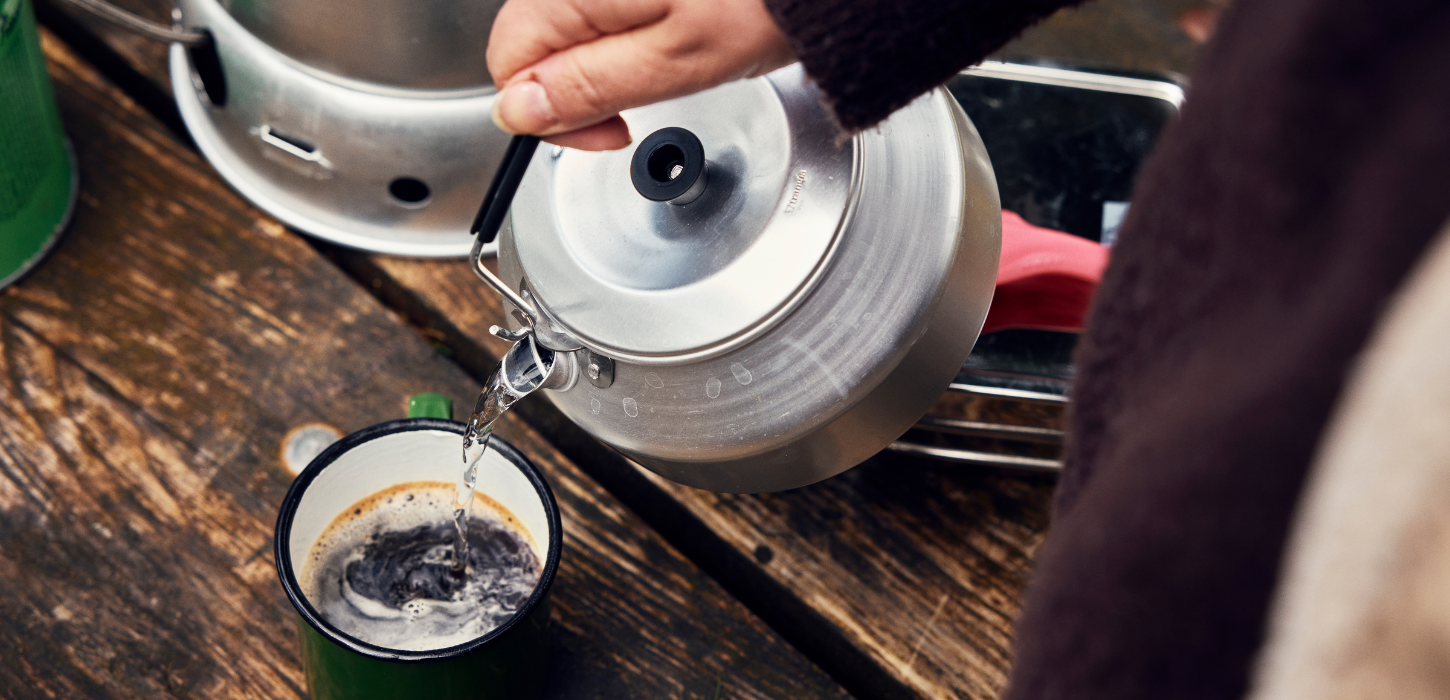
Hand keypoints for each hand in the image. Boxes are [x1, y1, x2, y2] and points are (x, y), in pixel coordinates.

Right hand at [487, 0, 795, 150]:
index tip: (609, 133)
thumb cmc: (765, 2)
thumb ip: (588, 87)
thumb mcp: (676, 61)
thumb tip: (518, 113)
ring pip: (573, 26)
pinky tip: (675, 33)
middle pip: (537, 41)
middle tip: (639, 109)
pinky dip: (629, 30)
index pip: (509, 61)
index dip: (551, 113)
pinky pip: (608, 6)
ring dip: (604, 59)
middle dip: (577, 86)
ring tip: (667, 63)